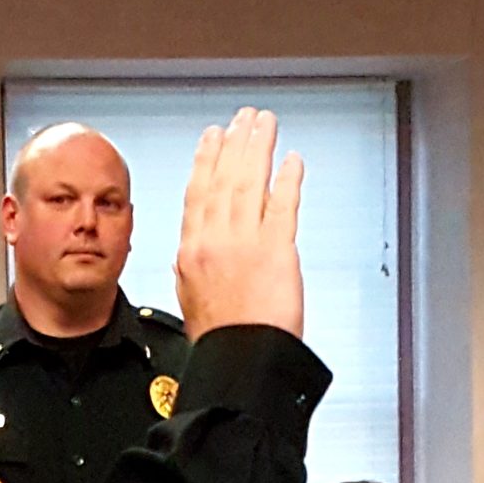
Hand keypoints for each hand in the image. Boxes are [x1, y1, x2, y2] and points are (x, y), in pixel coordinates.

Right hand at [176, 108, 305, 338]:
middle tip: (244, 118)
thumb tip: (193, 249)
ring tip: (266, 124)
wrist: (238, 363)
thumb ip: (193, 266)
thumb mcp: (191, 297)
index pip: (198, 193)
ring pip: (251, 183)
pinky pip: (283, 206)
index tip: (213, 137)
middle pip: (225, 179)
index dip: (206, 160)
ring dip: (260, 148)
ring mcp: (245, 243)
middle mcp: (215, 240)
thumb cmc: (220, 341)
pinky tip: (293, 160)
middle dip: (236, 143)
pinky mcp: (277, 252)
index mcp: (191, 250)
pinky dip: (289, 180)